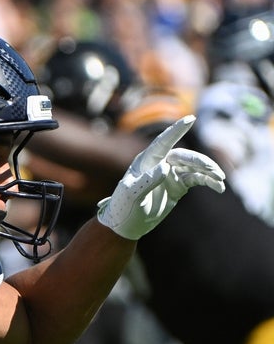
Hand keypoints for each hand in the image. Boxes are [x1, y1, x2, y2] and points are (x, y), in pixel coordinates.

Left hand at [97, 115, 225, 239]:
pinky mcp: (178, 185)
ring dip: (208, 171)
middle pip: (184, 156)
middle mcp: (160, 163)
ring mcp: (170, 174)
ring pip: (193, 166)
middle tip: (213, 171)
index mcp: (145, 161)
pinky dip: (208, 181)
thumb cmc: (123, 207)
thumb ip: (147, 181)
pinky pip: (197, 179)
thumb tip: (165, 167)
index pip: (162, 142)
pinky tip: (219, 187)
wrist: (126, 225)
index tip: (190, 119)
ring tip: (220, 179)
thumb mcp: (132, 195)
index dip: (176, 130)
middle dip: (200, 161)